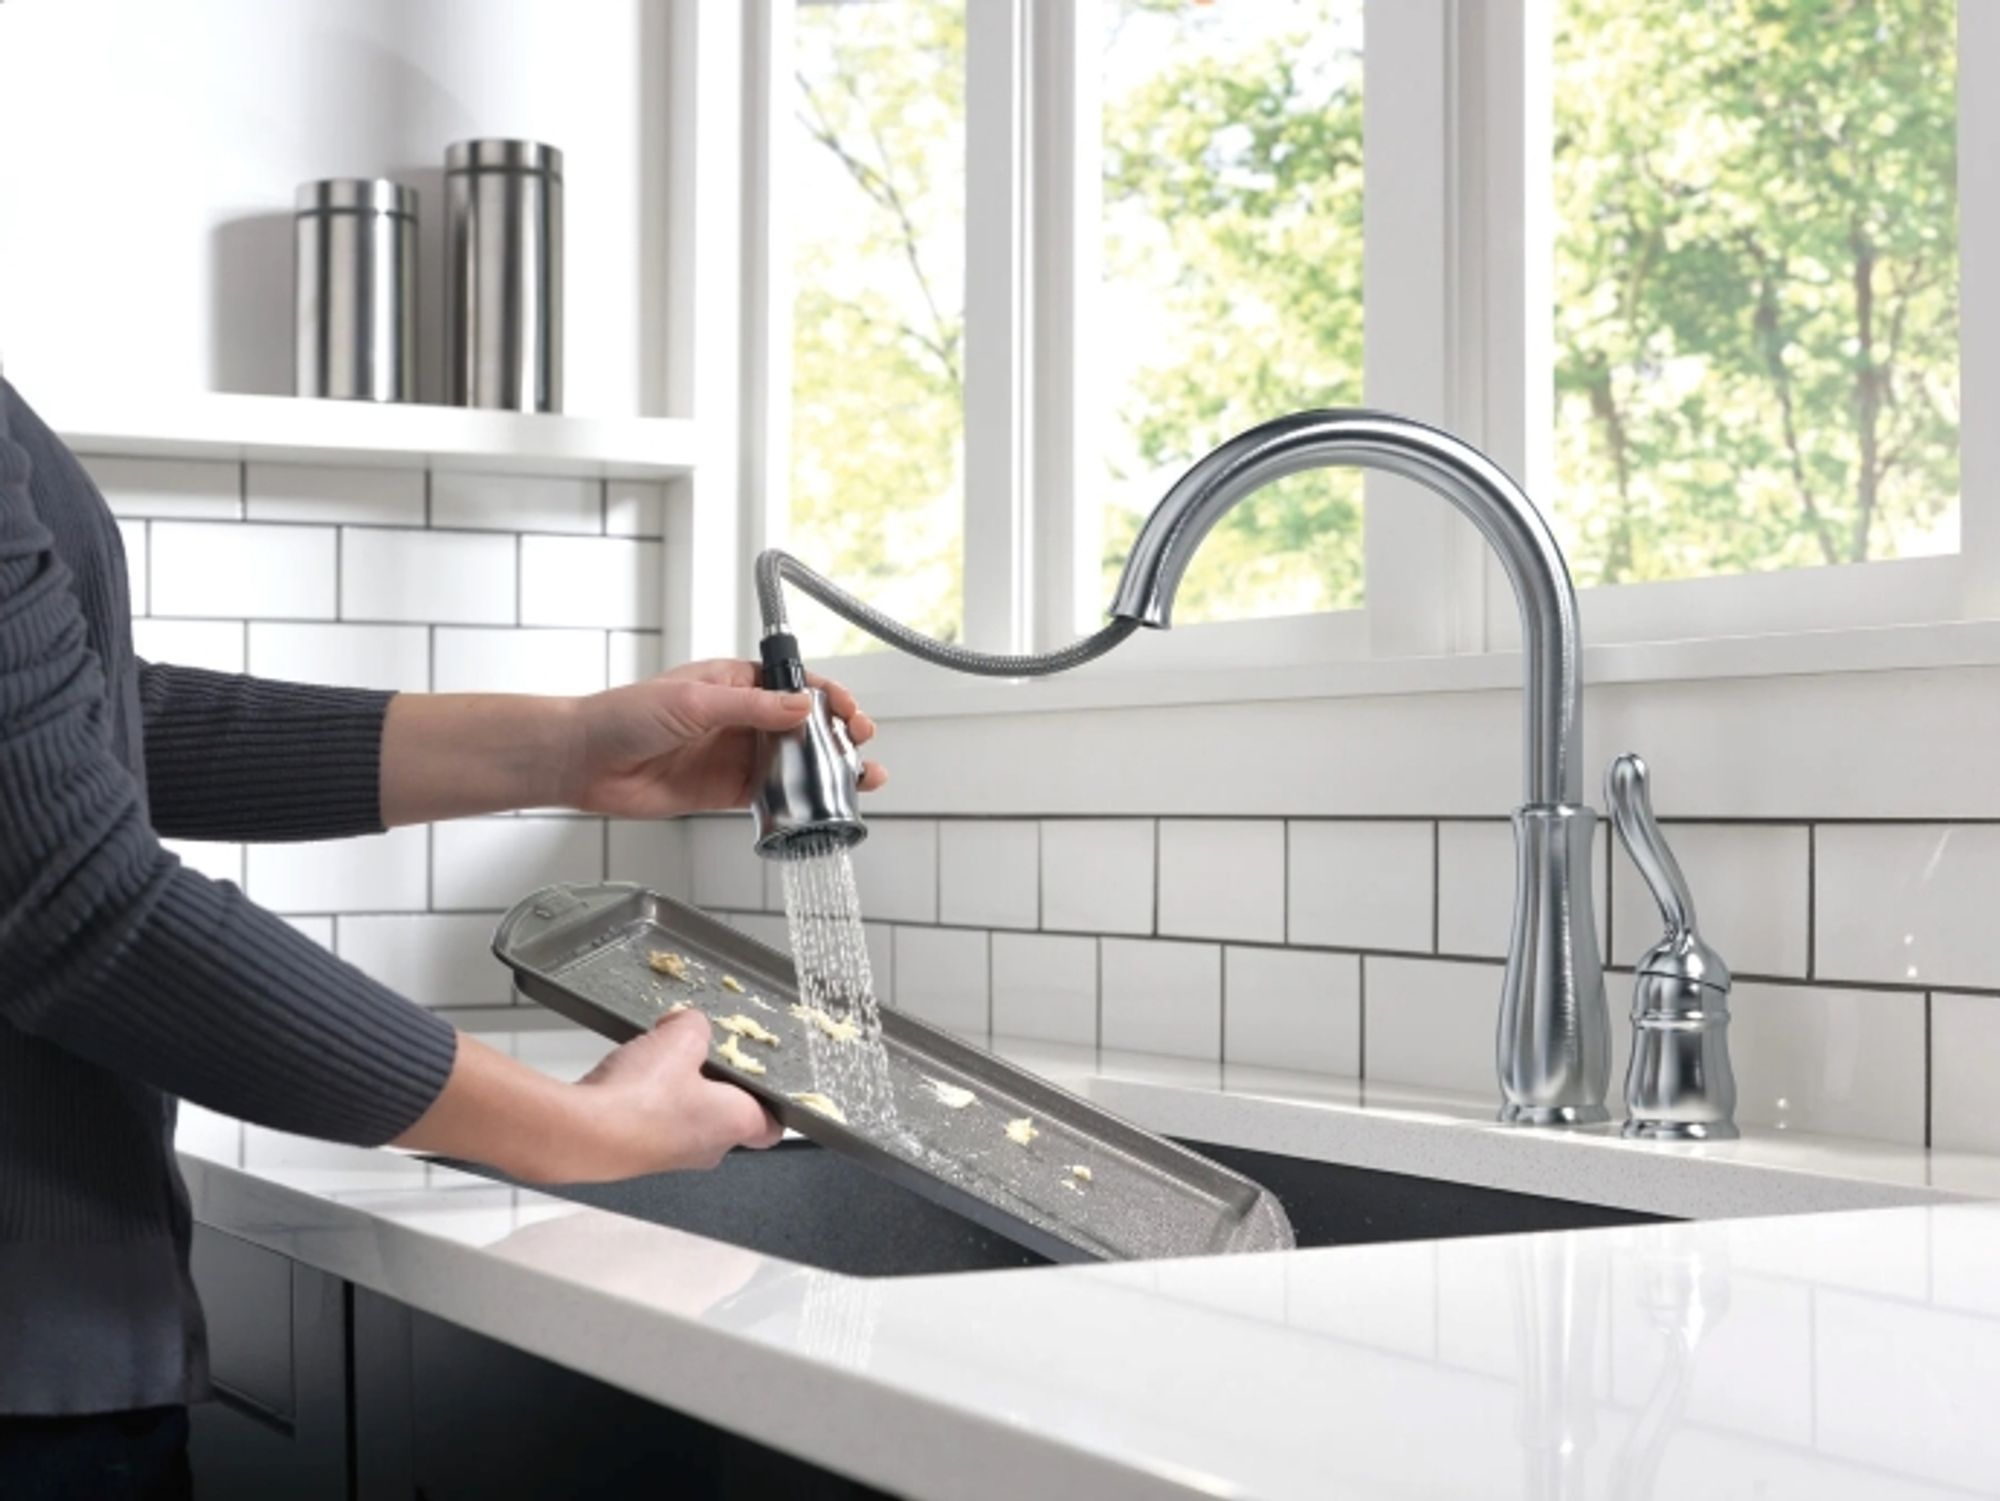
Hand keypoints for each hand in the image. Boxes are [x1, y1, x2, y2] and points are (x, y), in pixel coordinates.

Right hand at [546, 1010, 784, 1180]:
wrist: (584, 1135)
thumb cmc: (642, 1098)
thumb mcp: (680, 1037)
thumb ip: (694, 1025)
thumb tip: (689, 1023)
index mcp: (736, 1122)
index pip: (772, 1125)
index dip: (771, 1102)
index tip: (764, 1080)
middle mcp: (708, 1149)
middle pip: (726, 1116)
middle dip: (715, 1084)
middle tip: (700, 1054)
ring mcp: (671, 1157)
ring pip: (686, 1119)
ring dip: (675, 1092)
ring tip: (656, 1062)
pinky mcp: (637, 1157)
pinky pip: (651, 1124)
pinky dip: (644, 1103)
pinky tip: (628, 1079)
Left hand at [558, 659, 886, 817]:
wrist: (584, 761)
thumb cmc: (623, 717)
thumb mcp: (693, 702)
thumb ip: (752, 708)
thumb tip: (802, 706)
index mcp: (733, 682)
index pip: (794, 685)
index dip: (828, 697)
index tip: (849, 711)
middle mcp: (739, 717)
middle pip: (802, 724)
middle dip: (837, 733)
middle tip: (860, 743)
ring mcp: (734, 755)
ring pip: (794, 761)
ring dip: (827, 768)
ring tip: (859, 778)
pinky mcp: (725, 790)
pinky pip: (772, 795)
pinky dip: (798, 800)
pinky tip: (818, 804)